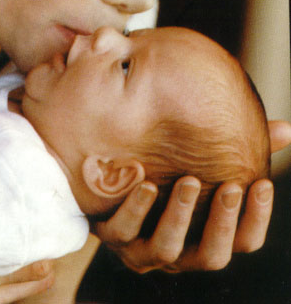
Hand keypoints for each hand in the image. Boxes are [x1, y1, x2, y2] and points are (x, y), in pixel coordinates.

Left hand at [94, 120, 290, 273]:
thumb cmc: (169, 169)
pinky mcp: (110, 235)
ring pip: (166, 248)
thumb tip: (286, 129)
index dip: (257, 218)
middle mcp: (179, 251)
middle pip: (211, 256)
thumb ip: (240, 150)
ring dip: (179, 216)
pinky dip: (135, 210)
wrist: (112, 173)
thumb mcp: (204, 160)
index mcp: (206, 237)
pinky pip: (121, 232)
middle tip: (229, 186)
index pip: (243, 242)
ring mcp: (142, 249)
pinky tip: (145, 182)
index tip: (262, 183)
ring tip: (187, 180)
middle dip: (222, 222)